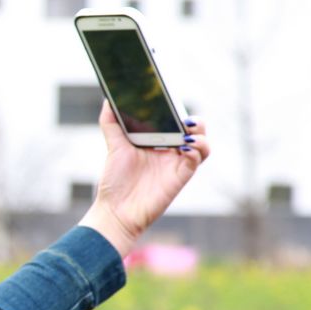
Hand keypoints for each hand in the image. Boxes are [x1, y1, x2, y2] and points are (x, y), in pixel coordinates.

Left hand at [78, 100, 210, 256]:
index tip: (172, 98)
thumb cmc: (115, 182)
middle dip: (194, 120)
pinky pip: (197, 159)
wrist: (115, 212)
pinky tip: (184, 146)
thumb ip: (112, 123)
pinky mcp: (180, 177)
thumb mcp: (114, 147)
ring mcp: (177, 164)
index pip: (175, 121)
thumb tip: (108, 99)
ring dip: (200, 134)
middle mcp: (170, 152)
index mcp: (157, 142)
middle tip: (181, 116)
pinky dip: (196, 149)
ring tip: (187, 130)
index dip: (178, 110)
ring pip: (202, 144)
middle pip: (194, 130)